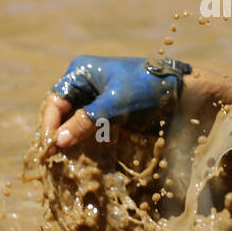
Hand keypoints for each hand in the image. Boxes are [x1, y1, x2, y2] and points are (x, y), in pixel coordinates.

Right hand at [37, 56, 190, 156]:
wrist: (182, 95)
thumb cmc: (146, 90)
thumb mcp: (114, 105)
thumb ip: (85, 122)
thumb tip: (57, 142)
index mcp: (82, 72)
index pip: (55, 100)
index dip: (49, 123)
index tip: (49, 146)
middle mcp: (86, 84)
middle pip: (63, 113)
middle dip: (62, 133)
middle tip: (56, 157)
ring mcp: (97, 99)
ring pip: (77, 123)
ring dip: (78, 138)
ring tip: (77, 155)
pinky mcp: (109, 113)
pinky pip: (93, 128)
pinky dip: (94, 139)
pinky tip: (104, 145)